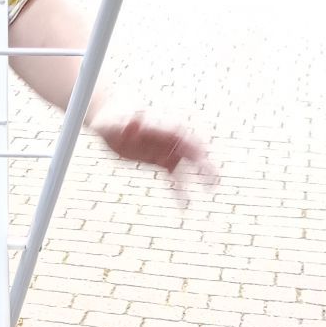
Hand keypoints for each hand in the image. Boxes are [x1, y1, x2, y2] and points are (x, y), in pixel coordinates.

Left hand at [91, 107, 217, 205]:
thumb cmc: (113, 122)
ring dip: (198, 177)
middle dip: (203, 164)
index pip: (182, 137)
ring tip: (210, 189)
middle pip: (192, 151)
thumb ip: (127, 126)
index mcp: (162, 128)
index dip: (192, 147)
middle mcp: (168, 139)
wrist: (111, 122)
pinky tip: (184, 204)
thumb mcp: (116, 125)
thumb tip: (133, 122)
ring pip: (186, 165)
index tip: (201, 158)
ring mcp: (166, 150)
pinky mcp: (161, 160)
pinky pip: (174, 176)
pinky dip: (179, 189)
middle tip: (214, 179)